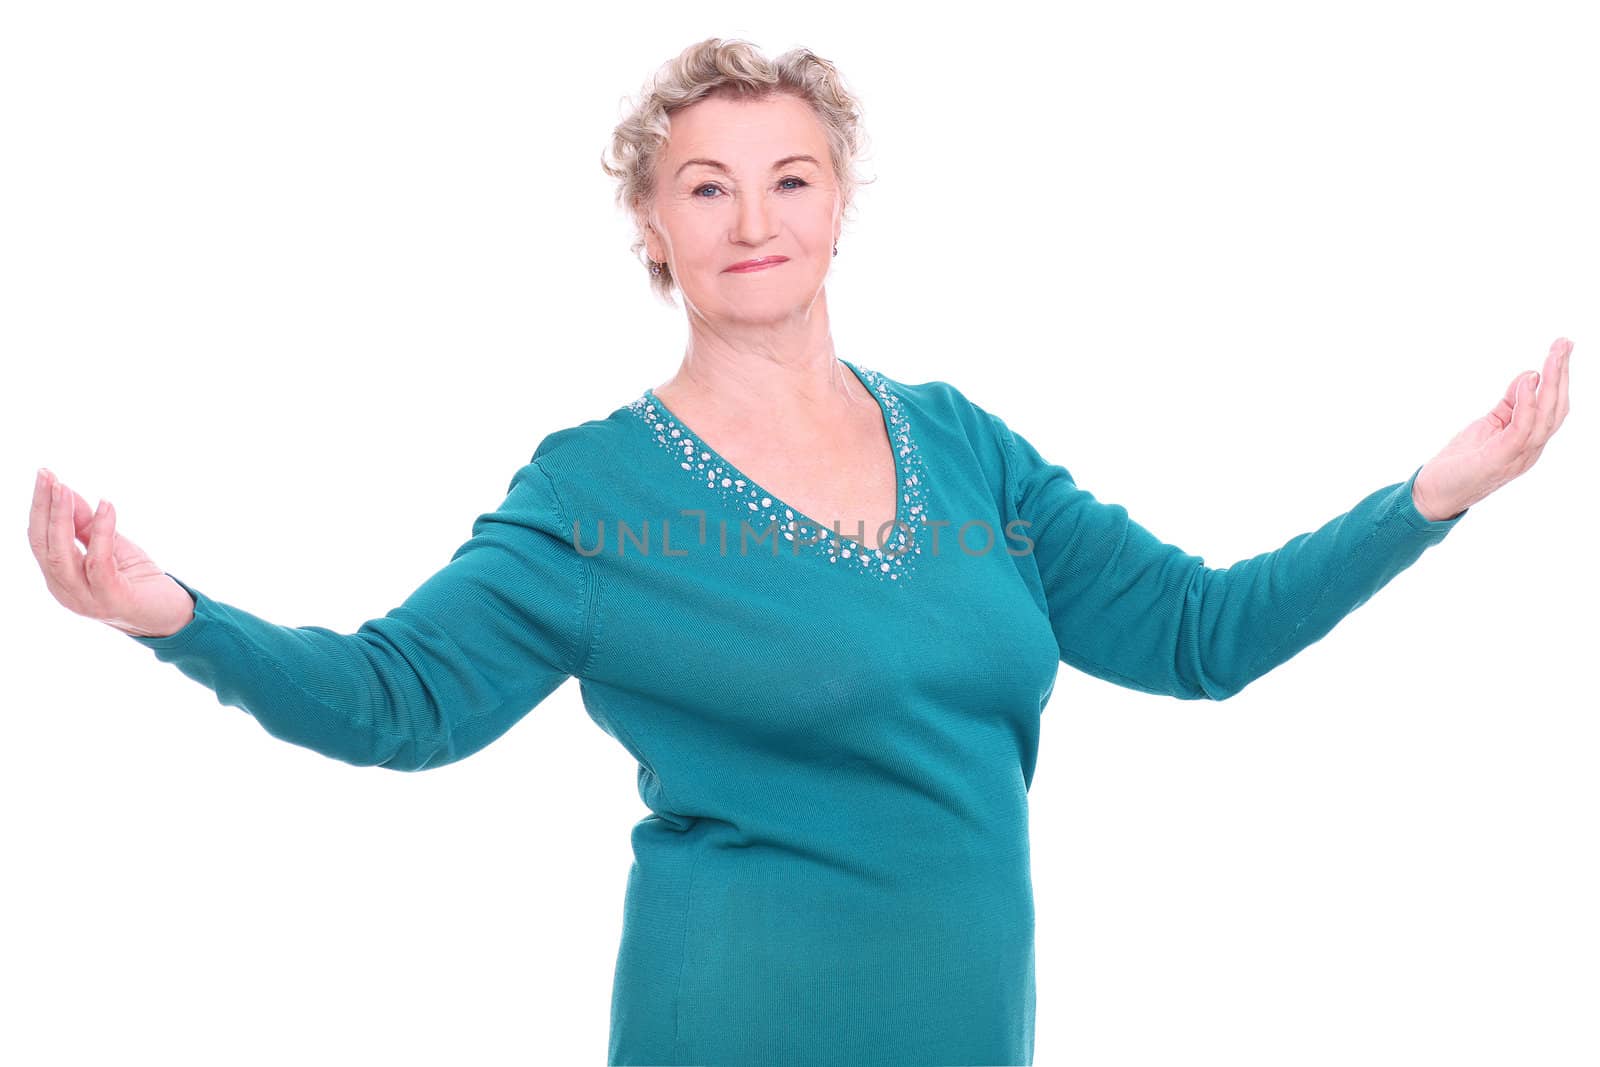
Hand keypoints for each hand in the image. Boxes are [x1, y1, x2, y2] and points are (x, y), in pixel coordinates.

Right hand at [27, 468, 195, 638]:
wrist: (171, 616)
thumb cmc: (138, 581)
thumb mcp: (109, 546)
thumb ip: (85, 526)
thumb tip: (66, 493)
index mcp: (60, 577)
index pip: (39, 538)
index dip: (39, 507)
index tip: (44, 475)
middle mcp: (65, 589)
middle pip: (43, 545)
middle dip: (44, 508)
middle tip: (47, 476)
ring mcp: (85, 598)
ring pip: (62, 555)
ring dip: (62, 518)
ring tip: (65, 488)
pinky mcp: (110, 599)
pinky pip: (98, 562)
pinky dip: (101, 532)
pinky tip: (106, 506)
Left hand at [1413, 337, 1573, 521]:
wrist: (1433, 494)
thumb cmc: (1460, 463)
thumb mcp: (1488, 425)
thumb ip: (1509, 404)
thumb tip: (1529, 377)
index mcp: (1529, 441)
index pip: (1553, 406)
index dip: (1560, 378)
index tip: (1562, 349)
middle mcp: (1531, 449)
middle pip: (1557, 407)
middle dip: (1563, 374)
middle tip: (1564, 343)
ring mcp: (1519, 455)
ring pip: (1546, 415)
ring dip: (1552, 382)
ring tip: (1553, 354)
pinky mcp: (1501, 457)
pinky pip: (1523, 427)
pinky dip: (1527, 403)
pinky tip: (1528, 381)